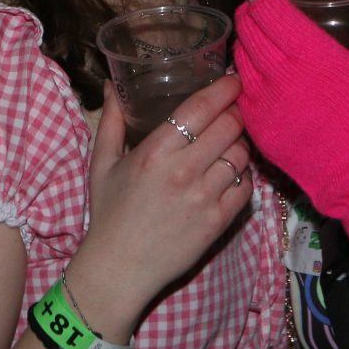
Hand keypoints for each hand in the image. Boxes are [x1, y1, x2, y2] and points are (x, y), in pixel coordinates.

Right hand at [73, 77, 252, 333]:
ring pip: (241, 155)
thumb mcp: (101, 163)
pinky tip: (231, 172)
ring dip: (240, 143)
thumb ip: (111, 121)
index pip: (201, 109)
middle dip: (235, 112)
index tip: (233, 80)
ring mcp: (204, 198)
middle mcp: (183, 172)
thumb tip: (114, 85)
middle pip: (229, 127)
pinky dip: (244, 175)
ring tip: (231, 141)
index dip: (224, 89)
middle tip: (232, 110)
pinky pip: (246, 187)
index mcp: (155, 152)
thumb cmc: (109, 213)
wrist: (119, 268)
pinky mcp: (218, 223)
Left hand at [233, 0, 348, 283]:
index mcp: (313, 55)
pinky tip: (258, 73)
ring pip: (239, 58)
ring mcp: (266, 107)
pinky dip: (243, 75)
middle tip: (259, 0)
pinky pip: (240, 92)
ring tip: (258, 33)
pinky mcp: (262, 132)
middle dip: (250, 8)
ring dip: (245, 40)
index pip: (269, 7)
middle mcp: (281, 77)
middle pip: (248, 28)